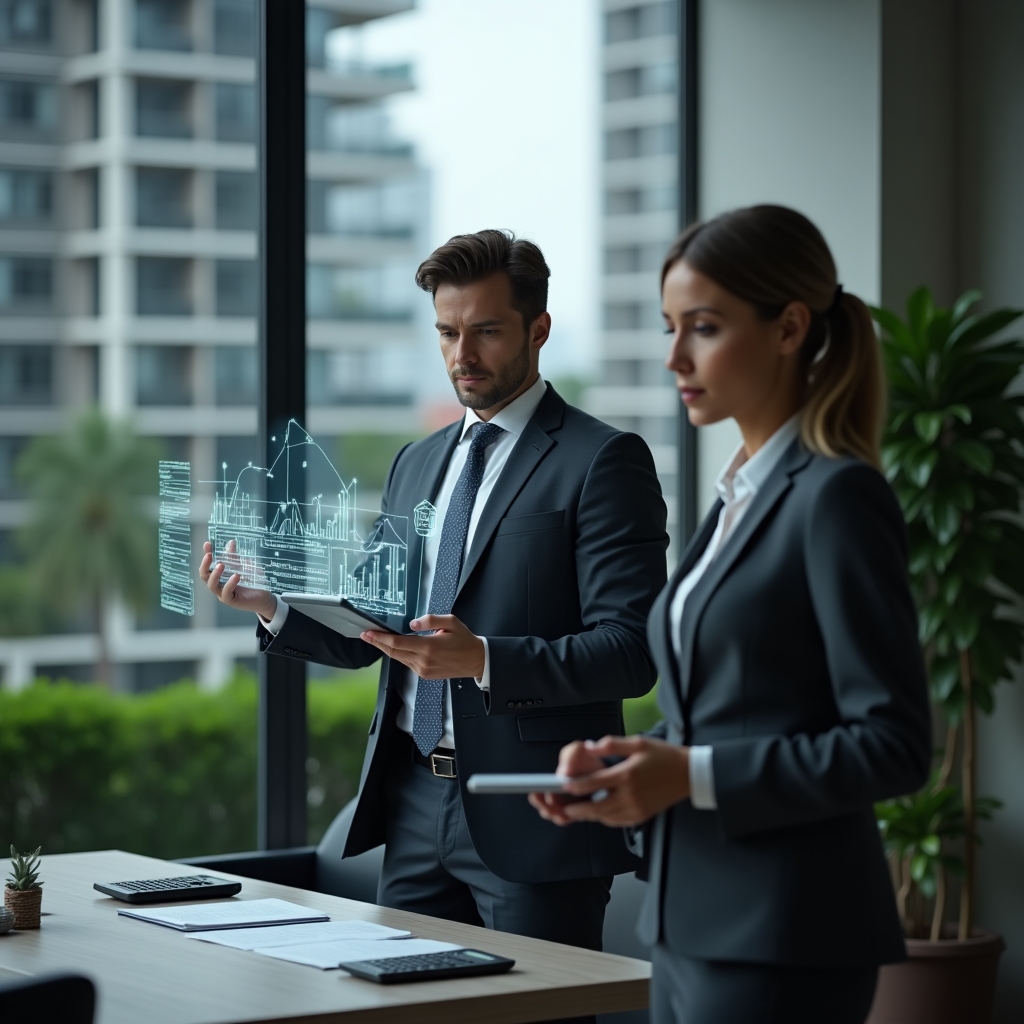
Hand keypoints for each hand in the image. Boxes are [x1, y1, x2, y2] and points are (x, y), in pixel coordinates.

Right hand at [199, 539, 276, 619]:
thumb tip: (230, 542)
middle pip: (204, 575)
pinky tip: (236, 576)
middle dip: (205, 564)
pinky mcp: (231, 601)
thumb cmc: (252, 582)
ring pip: (212, 585)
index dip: (206, 555)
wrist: (264, 597)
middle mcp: (218, 585)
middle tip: (209, 555)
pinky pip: (226, 593)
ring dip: (215, 574)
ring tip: (222, 564)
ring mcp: (223, 594)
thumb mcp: (243, 567)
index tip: (207, 544)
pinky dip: (229, 584)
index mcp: (219, 576)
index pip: (208, 565)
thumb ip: (235, 557)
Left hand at [361, 614, 484, 678]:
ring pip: (399, 658)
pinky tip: (396, 647)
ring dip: (387, 649)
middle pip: (393, 652)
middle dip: (378, 643)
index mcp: (429, 647)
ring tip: (377, 639)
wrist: (477, 661)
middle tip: (366, 635)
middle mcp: (423, 661)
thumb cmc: (465, 640)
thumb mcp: (451, 622)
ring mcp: (423, 670)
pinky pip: (408, 663)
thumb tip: (412, 624)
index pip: (397, 643)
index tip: (368, 633)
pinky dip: (400, 654)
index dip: (380, 638)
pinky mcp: (425, 674)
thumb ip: (430, 620)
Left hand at [528, 735, 690, 827]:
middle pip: (596, 808)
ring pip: (606, 817)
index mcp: (627, 775)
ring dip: (590, 815)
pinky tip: (600, 812)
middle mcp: (630, 796)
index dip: (576, 785)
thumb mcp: (638, 743)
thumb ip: (611, 745)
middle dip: (577, 809)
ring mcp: (636, 809)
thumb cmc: (663, 756)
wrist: (689, 775)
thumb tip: (589, 747)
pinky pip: (617, 821)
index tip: (563, 785)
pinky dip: (605, 818)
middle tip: (564, 808)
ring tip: (578, 810)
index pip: (594, 783)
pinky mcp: (641, 816)